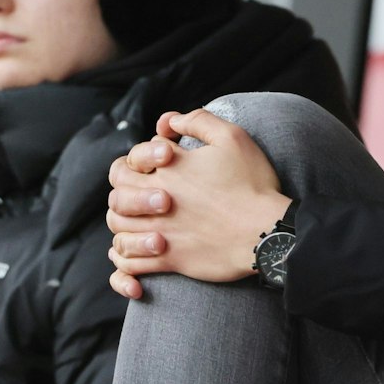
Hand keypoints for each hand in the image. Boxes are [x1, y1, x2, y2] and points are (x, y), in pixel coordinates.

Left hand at [106, 109, 290, 296]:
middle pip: (117, 191)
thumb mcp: (232, 138)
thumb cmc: (252, 184)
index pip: (132, 158)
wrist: (266, 231)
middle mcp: (156, 198)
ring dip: (124, 221)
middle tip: (151, 193)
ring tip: (141, 221)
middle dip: (127, 188)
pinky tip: (138, 254)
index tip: (166, 162)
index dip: (144, 157)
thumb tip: (169, 121)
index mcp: (168, 168)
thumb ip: (198, 122)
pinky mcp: (169, 258)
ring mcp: (160, 230)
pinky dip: (126, 260)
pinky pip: (130, 262)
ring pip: (117, 226)